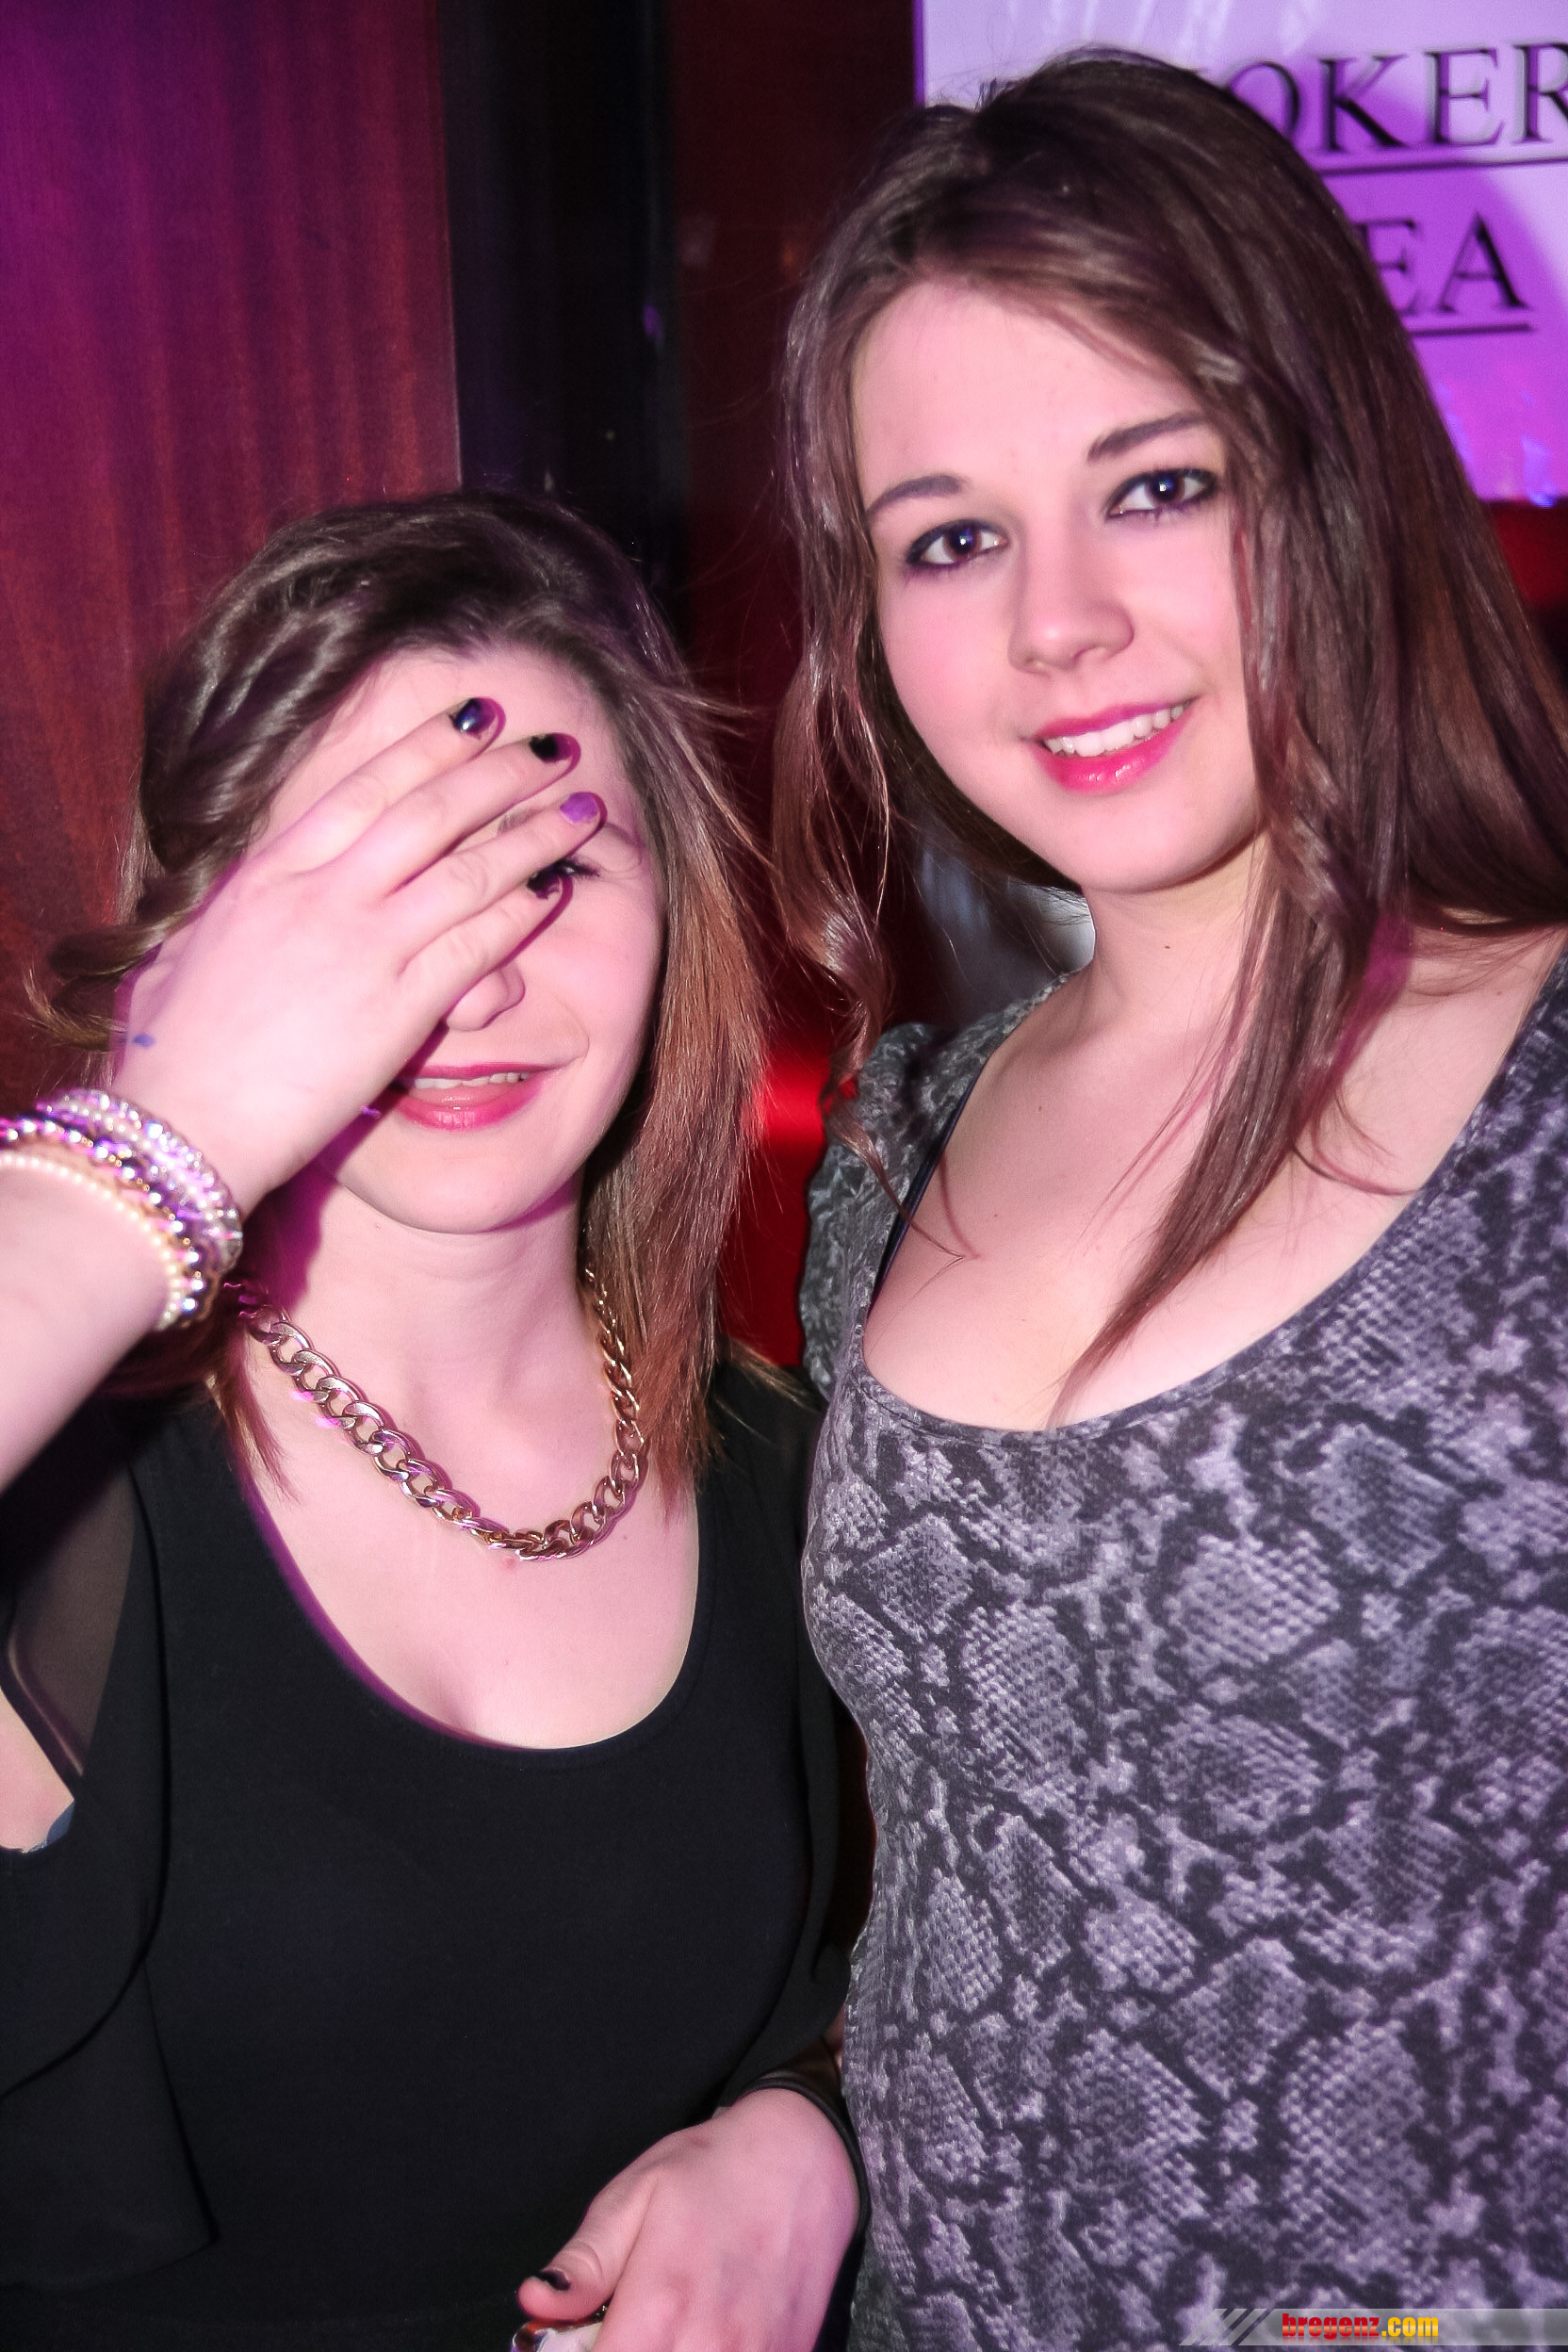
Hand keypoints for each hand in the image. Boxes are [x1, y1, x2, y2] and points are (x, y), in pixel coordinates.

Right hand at [112, 702, 602, 1209]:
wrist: (180, 1121)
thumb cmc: (171, 1050)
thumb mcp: (186, 949)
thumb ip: (230, 910)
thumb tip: (240, 890)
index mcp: (268, 872)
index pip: (365, 788)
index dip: (429, 747)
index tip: (475, 719)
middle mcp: (321, 895)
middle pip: (430, 812)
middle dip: (500, 772)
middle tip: (552, 747)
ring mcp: (362, 948)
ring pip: (469, 870)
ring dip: (535, 834)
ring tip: (584, 808)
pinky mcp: (397, 1009)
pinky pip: (476, 945)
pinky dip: (521, 911)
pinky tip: (557, 889)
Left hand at [517, 2089, 860, 2350]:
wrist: (805, 2159)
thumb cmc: (713, 2169)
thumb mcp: (636, 2194)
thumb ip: (583, 2262)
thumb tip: (534, 2302)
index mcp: (662, 2305)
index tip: (582, 2340)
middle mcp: (711, 2345)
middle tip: (619, 2330)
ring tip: (657, 2330)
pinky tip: (697, 2332)